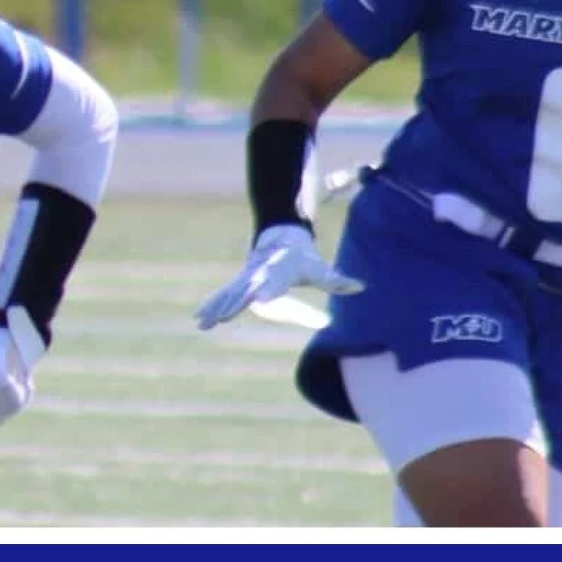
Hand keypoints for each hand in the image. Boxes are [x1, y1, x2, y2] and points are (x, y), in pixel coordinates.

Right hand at [194, 224, 361, 330]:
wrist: (279, 237)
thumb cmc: (302, 258)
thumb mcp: (319, 269)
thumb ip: (337, 280)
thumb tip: (361, 287)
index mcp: (277, 273)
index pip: (272, 287)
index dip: (267, 294)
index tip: (259, 301)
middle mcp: (258, 276)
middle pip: (244, 293)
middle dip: (233, 305)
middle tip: (223, 318)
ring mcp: (245, 279)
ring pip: (230, 295)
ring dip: (216, 308)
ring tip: (203, 323)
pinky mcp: (239, 283)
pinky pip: (224, 295)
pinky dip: (212, 305)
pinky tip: (199, 319)